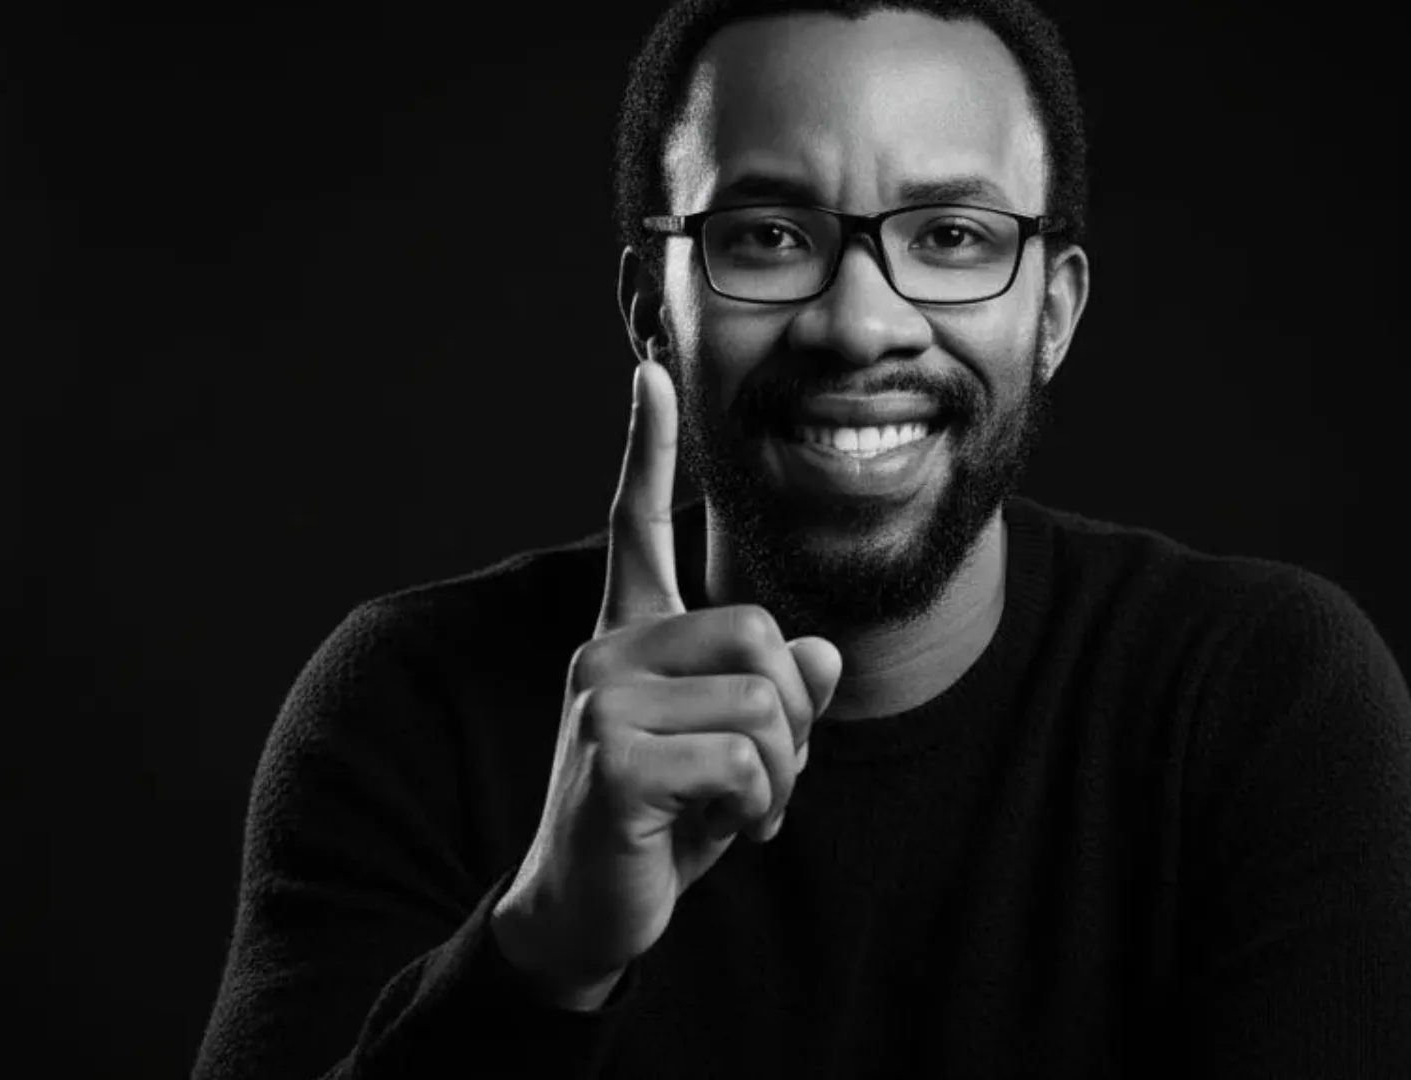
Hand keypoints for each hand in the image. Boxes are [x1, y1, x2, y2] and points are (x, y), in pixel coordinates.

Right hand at [491, 355, 841, 1008]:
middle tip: (764, 777)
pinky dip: (764, 804)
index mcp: (632, 637)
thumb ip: (778, 697)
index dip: (645, 450)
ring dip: (783, 774)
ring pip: (764, 700)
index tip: (647, 373)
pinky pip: (745, 758)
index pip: (636, 527)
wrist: (590, 908)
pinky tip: (730, 830)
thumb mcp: (737, 752)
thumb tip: (820, 657)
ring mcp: (601, 700)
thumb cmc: (665, 820)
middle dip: (793, 718)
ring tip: (744, 808)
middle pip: (761, 634)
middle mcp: (607, 652)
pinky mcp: (611, 757)